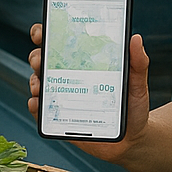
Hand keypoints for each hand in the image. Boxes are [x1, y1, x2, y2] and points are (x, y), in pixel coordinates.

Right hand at [27, 24, 151, 163]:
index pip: (59, 42)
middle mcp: (68, 76)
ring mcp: (61, 97)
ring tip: (39, 83)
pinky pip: (40, 111)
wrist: (131, 140)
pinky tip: (37, 103)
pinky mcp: (58, 118)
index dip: (46, 33)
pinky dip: (35, 105)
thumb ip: (138, 62)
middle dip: (36, 55)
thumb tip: (136, 38)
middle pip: (43, 59)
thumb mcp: (137, 83)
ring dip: (34, 80)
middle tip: (41, 58)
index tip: (43, 31)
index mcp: (83, 62)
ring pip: (38, 82)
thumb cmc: (133, 107)